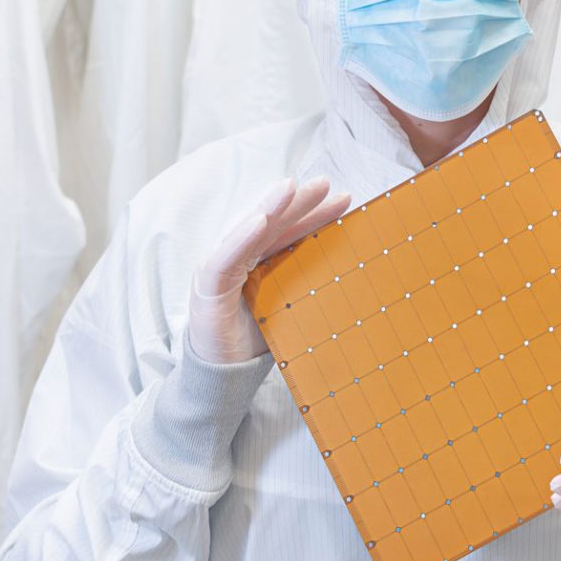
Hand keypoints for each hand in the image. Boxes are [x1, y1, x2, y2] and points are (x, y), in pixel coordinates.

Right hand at [189, 176, 350, 363]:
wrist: (225, 376)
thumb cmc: (256, 340)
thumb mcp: (291, 308)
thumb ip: (308, 286)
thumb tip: (354, 276)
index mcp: (258, 261)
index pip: (289, 232)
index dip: (315, 215)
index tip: (345, 200)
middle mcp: (238, 257)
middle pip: (271, 223)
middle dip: (298, 201)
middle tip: (326, 183)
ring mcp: (220, 268)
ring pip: (247, 230)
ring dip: (270, 206)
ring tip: (291, 187)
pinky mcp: (207, 286)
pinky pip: (225, 256)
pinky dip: (242, 236)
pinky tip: (261, 220)